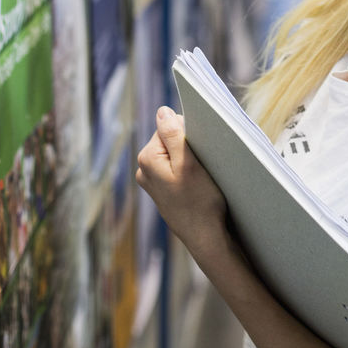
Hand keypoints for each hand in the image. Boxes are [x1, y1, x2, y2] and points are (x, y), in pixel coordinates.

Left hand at [136, 107, 228, 262]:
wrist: (205, 237)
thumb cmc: (200, 201)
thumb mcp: (189, 164)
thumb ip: (173, 135)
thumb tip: (162, 111)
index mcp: (147, 158)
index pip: (168, 126)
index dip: (187, 134)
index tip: (198, 153)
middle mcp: (143, 168)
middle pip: (169, 139)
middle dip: (186, 146)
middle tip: (200, 167)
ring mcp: (151, 181)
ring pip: (173, 154)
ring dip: (187, 160)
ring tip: (198, 178)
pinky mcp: (161, 190)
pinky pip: (174, 169)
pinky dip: (186, 172)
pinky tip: (194, 186)